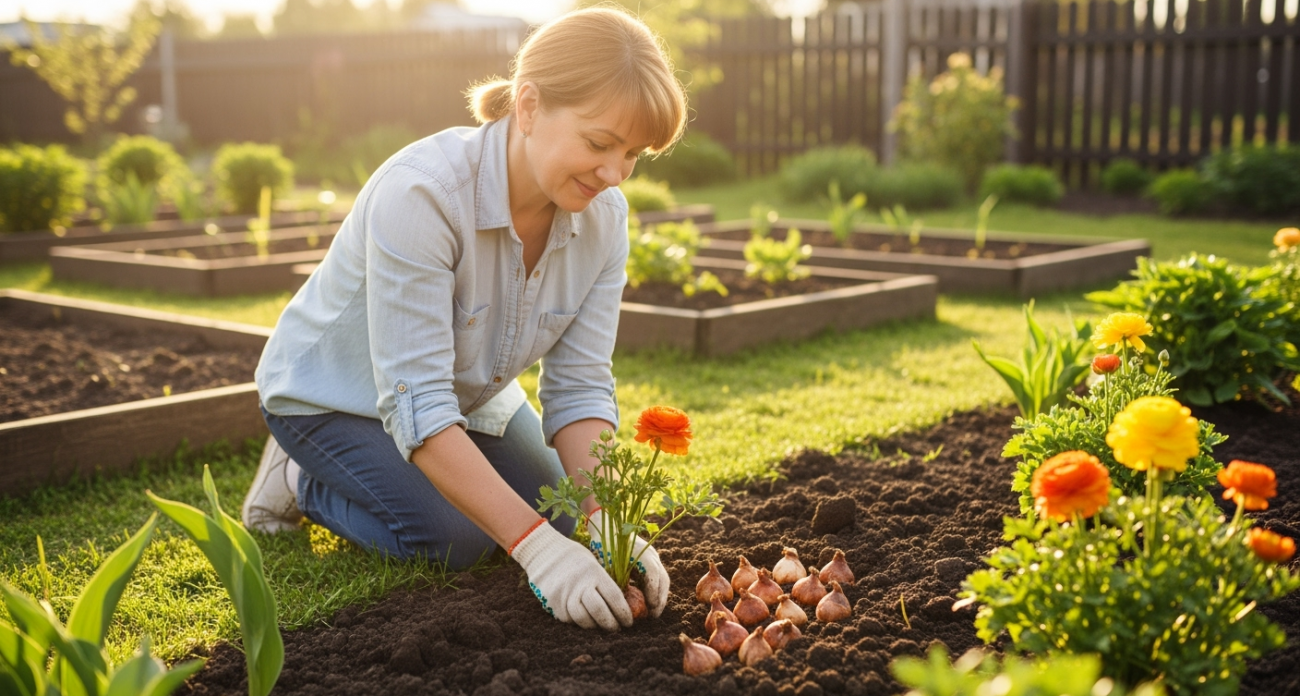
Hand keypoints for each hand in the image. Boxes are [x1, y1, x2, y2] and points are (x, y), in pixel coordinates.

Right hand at [510, 520, 632, 630]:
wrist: (543, 552)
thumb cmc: (574, 558)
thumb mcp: (593, 563)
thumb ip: (604, 582)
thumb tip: (623, 604)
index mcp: (594, 572)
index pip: (614, 597)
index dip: (624, 612)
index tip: (629, 622)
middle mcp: (579, 584)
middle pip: (600, 611)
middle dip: (611, 624)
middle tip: (617, 629)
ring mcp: (564, 595)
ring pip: (583, 619)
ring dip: (595, 627)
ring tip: (601, 627)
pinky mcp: (553, 604)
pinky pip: (569, 619)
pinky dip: (579, 622)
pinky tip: (586, 620)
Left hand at [586, 509, 669, 617]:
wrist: (608, 525)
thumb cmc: (605, 547)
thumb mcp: (608, 567)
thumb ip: (617, 584)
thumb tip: (623, 607)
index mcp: (642, 554)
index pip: (653, 577)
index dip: (654, 596)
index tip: (651, 611)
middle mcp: (651, 554)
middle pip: (663, 579)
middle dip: (660, 599)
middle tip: (653, 615)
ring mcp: (653, 555)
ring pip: (663, 578)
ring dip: (660, 595)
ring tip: (653, 610)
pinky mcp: (651, 557)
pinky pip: (658, 575)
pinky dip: (656, 588)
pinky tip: (649, 599)